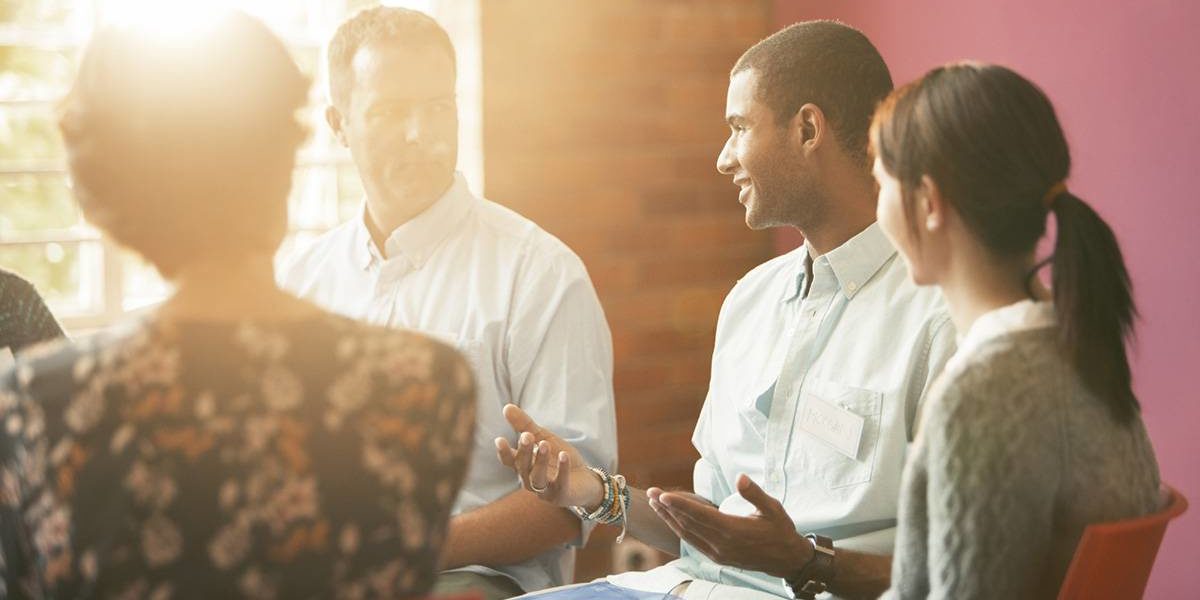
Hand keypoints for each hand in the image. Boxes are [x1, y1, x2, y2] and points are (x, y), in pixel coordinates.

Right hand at [494, 403, 602, 507]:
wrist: (584, 480)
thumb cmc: (558, 458)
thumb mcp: (543, 438)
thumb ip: (525, 425)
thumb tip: (506, 406)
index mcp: (524, 466)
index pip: (509, 461)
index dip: (504, 452)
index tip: (499, 439)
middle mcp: (530, 480)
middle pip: (523, 467)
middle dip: (524, 452)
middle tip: (527, 436)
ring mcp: (545, 490)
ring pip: (537, 478)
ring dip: (540, 462)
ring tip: (544, 444)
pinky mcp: (561, 495)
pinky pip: (560, 483)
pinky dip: (562, 470)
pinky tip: (564, 455)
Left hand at [650, 473, 812, 578]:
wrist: (786, 559)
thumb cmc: (780, 530)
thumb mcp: (773, 508)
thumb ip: (754, 493)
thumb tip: (740, 478)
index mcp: (733, 530)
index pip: (699, 515)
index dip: (679, 505)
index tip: (662, 495)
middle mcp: (722, 544)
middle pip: (688, 524)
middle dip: (667, 508)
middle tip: (650, 493)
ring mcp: (718, 553)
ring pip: (687, 534)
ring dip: (669, 518)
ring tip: (654, 504)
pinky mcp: (717, 557)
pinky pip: (693, 542)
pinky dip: (679, 530)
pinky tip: (671, 520)